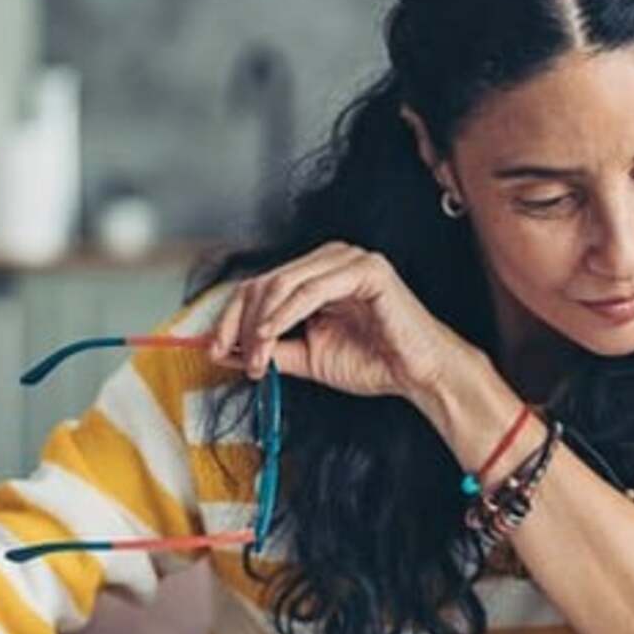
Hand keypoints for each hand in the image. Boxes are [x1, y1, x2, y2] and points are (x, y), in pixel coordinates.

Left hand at [210, 242, 471, 401]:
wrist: (420, 374)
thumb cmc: (375, 362)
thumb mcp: (308, 357)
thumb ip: (272, 349)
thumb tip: (224, 349)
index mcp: (317, 274)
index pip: (260, 285)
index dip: (232, 316)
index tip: (214, 348)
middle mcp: (331, 259)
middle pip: (265, 280)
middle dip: (242, 323)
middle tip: (235, 358)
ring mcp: (350, 259)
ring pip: (283, 283)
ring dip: (261, 324)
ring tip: (256, 358)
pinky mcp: (367, 270)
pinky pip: (311, 290)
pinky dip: (284, 314)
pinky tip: (271, 337)